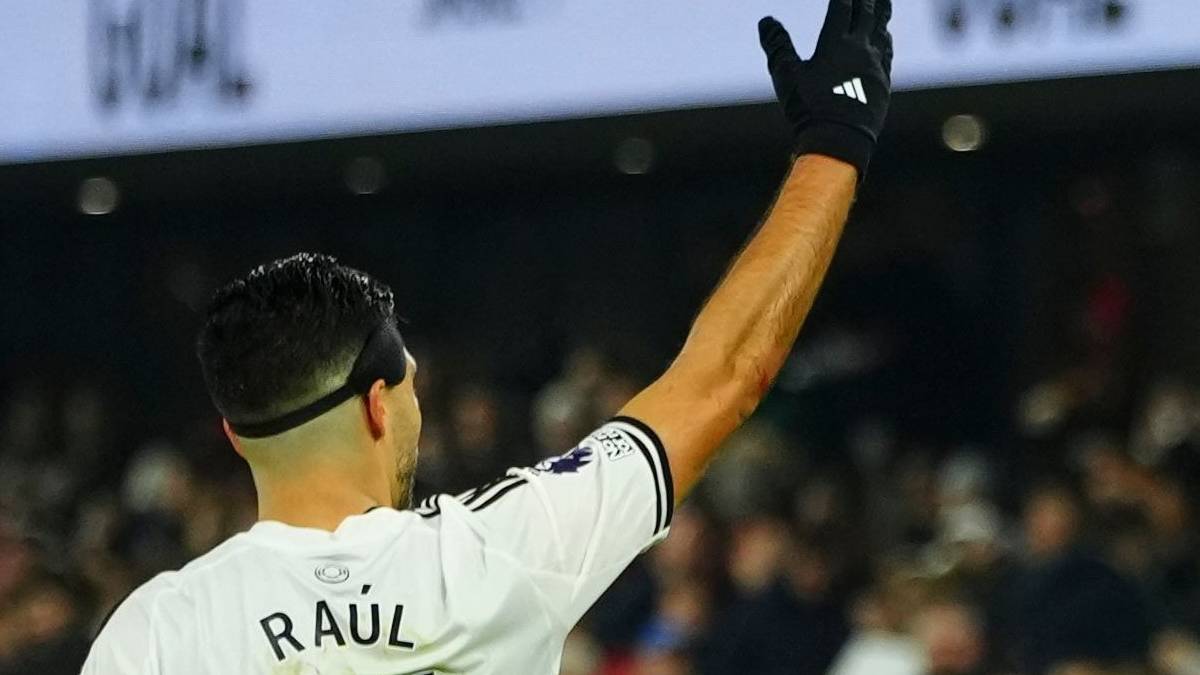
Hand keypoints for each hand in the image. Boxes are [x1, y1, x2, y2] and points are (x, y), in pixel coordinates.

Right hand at [759, 0, 892, 178]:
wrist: (839, 139)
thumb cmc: (809, 108)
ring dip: (881, 12)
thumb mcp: (786, 75)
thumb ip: (777, 45)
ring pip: (881, 29)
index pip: (842, 8)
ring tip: (883, 1)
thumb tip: (766, 21)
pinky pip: (886, 51)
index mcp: (835, 43)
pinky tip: (885, 35)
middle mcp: (859, 49)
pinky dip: (885, 38)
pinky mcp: (882, 81)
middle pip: (866, 13)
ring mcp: (874, 65)